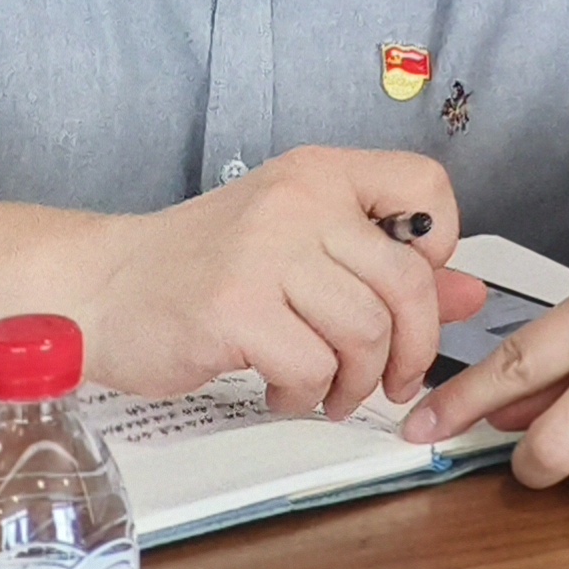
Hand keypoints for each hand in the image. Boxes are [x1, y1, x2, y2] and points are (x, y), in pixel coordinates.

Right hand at [74, 145, 484, 419]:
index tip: (413, 290)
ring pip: (364, 332)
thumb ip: (385, 266)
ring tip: (331, 391)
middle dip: (413, 348)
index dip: (440, 245)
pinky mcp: (233, 310)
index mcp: (322, 174)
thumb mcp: (299, 246)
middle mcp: (300, 202)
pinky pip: (311, 367)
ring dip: (357, 381)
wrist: (97, 288)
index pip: (425, 186)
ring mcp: (265, 254)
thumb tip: (471, 294)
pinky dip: (307, 394)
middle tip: (393, 380)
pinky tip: (283, 391)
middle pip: (406, 282)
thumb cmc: (202, 267)